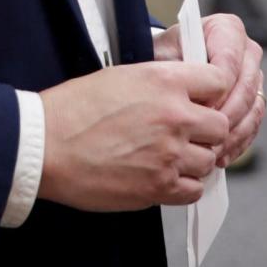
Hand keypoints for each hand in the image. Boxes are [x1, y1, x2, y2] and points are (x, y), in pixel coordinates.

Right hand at [38, 61, 230, 212]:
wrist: (46, 146)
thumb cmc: (74, 108)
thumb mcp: (120, 77)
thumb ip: (159, 84)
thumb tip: (183, 94)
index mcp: (163, 80)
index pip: (219, 80)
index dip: (213, 91)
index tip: (203, 100)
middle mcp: (174, 115)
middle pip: (220, 125)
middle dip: (207, 130)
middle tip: (186, 133)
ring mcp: (169, 154)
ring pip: (209, 160)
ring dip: (194, 159)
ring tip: (168, 156)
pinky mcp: (159, 187)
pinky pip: (194, 190)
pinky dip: (184, 185)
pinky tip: (164, 176)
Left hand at [153, 14, 264, 167]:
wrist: (167, 68)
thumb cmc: (163, 59)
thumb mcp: (164, 56)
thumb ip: (177, 68)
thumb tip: (186, 92)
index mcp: (226, 29)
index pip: (229, 62)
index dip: (216, 89)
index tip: (198, 108)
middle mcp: (246, 50)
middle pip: (246, 87)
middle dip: (226, 116)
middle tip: (206, 137)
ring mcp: (254, 76)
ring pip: (253, 109)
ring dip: (233, 134)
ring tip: (212, 151)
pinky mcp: (255, 100)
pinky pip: (253, 124)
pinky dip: (238, 142)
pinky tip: (220, 155)